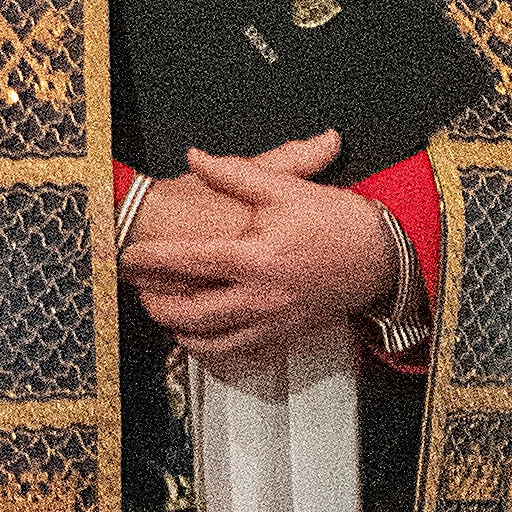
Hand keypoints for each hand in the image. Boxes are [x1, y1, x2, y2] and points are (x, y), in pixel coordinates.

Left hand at [117, 134, 394, 366]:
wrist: (385, 258)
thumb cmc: (337, 221)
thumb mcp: (285, 187)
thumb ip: (234, 171)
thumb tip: (194, 156)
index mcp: (254, 258)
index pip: (186, 262)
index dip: (149, 261)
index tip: (126, 257)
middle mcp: (260, 297)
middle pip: (189, 314)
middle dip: (155, 305)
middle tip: (138, 291)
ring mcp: (274, 323)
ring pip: (211, 343)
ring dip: (180, 331)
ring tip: (164, 313)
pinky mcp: (287, 337)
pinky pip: (240, 354)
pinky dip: (214, 349)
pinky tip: (202, 336)